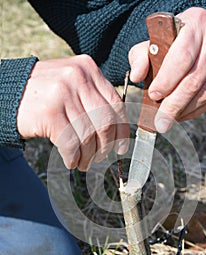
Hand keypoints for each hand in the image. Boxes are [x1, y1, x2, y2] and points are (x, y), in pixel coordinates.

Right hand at [17, 55, 128, 170]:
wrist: (7, 93)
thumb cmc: (45, 94)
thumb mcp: (71, 84)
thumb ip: (93, 98)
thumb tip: (117, 130)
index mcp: (88, 68)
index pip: (116, 103)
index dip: (122, 130)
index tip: (121, 147)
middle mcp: (77, 77)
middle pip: (105, 121)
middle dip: (105, 146)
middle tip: (99, 158)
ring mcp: (62, 93)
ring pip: (88, 135)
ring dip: (87, 156)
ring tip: (83, 163)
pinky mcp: (49, 112)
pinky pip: (71, 143)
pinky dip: (73, 158)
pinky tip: (71, 161)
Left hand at [129, 7, 205, 131]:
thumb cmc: (174, 43)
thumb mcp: (154, 43)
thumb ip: (140, 57)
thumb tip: (137, 76)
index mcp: (195, 23)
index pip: (182, 58)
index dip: (167, 81)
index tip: (154, 96)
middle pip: (194, 81)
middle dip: (173, 106)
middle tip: (160, 122)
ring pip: (205, 93)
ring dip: (184, 111)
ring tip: (168, 119)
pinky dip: (197, 111)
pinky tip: (183, 114)